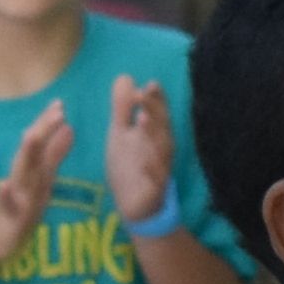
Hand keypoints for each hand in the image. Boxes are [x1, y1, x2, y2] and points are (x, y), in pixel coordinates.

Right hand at [0, 101, 76, 252]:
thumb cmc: (20, 206)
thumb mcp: (42, 178)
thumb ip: (54, 154)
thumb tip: (69, 128)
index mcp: (32, 169)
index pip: (40, 142)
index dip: (49, 123)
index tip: (60, 103)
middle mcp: (22, 178)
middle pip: (32, 151)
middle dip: (43, 130)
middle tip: (57, 111)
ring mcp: (13, 198)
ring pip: (20, 174)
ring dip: (25, 156)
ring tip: (31, 136)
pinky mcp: (7, 219)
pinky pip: (6, 207)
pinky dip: (4, 196)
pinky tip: (2, 187)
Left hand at [104, 75, 180, 231]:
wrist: (133, 206)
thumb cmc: (130, 167)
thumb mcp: (121, 135)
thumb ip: (123, 109)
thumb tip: (126, 77)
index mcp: (153, 134)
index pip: (158, 112)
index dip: (156, 99)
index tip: (149, 84)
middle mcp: (160, 149)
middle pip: (161, 127)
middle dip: (155, 110)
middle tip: (142, 94)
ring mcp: (160, 169)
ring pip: (161, 150)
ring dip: (154, 135)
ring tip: (143, 118)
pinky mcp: (155, 190)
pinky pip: (156, 180)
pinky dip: (153, 171)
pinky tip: (146, 163)